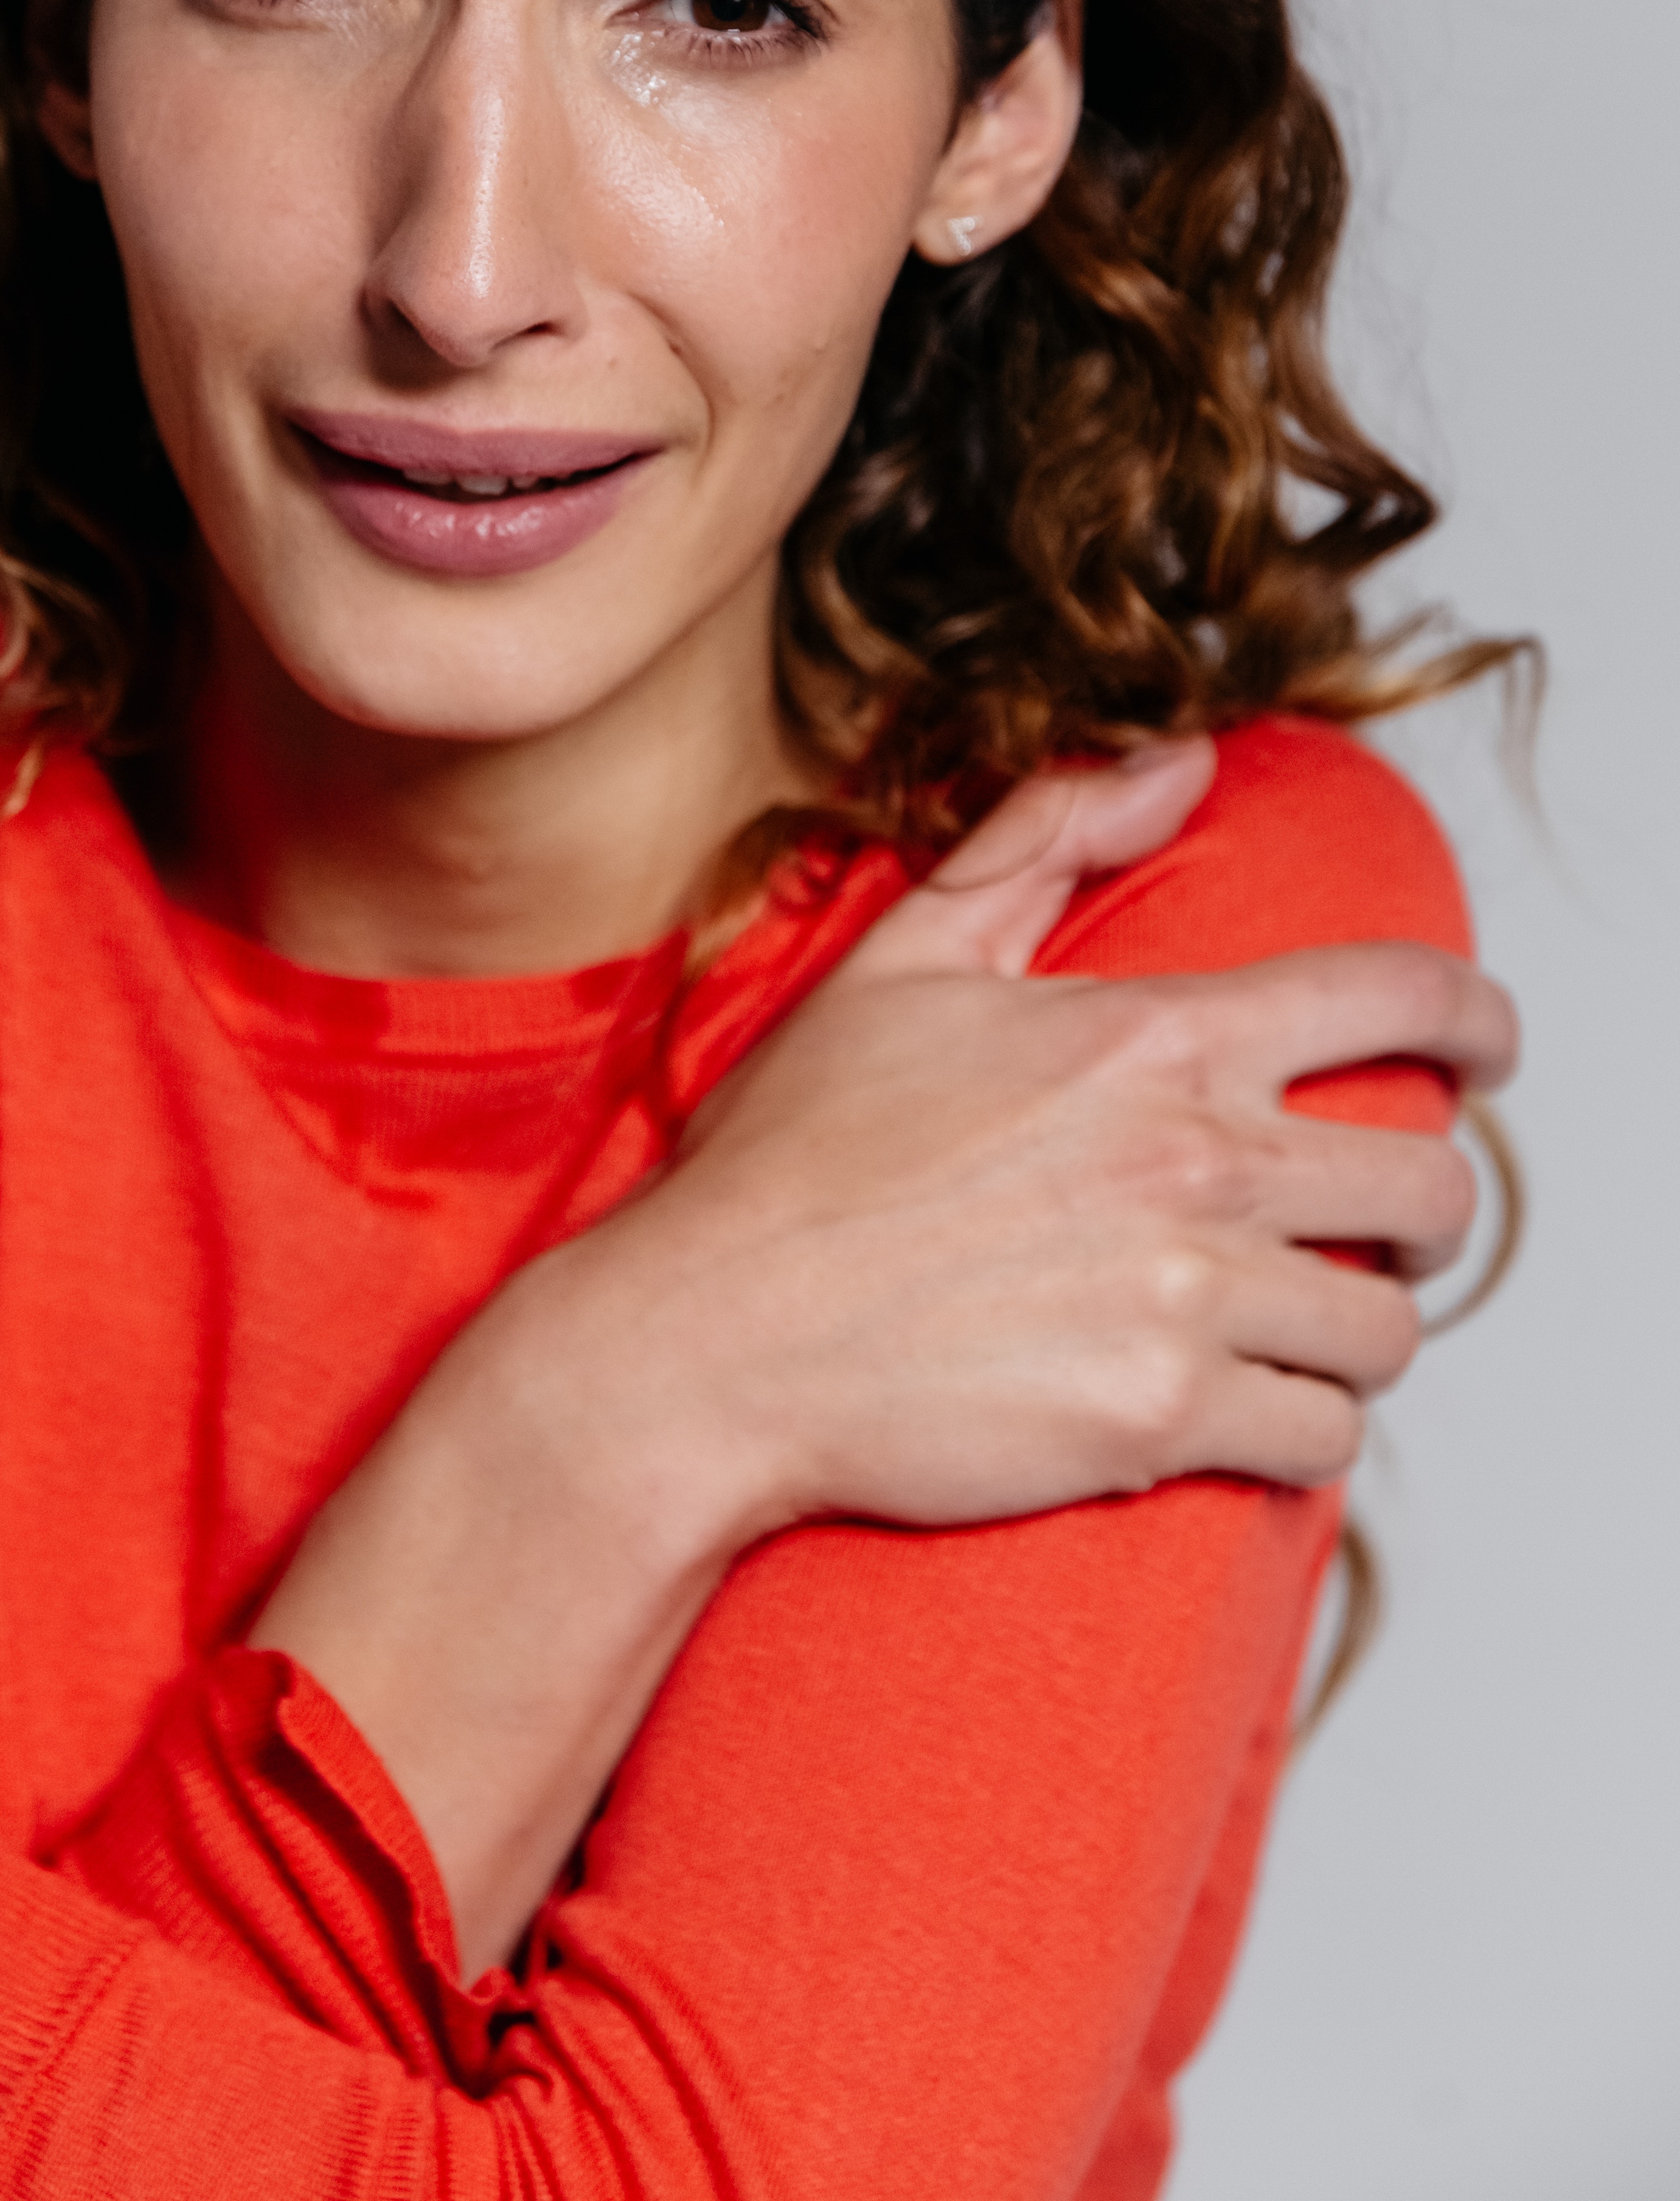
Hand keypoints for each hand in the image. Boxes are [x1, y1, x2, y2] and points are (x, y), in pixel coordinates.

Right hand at [563, 736, 1515, 1546]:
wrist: (712, 1340)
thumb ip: (1047, 841)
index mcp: (1151, 1040)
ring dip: (1356, 1327)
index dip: (1478, 1021)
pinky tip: (1236, 1407)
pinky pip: (1322, 1439)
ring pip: (1388, 1328)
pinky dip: (1298, 1429)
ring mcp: (1185, 1301)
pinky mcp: (1161, 1424)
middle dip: (1418, 1206)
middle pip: (1429, 1184)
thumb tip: (1177, 762)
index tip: (1488, 1045)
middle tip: (1367, 1222)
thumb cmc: (795, 1158)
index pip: (1398, 999)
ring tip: (1292, 1326)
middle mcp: (1194, 1165)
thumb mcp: (908, 959)